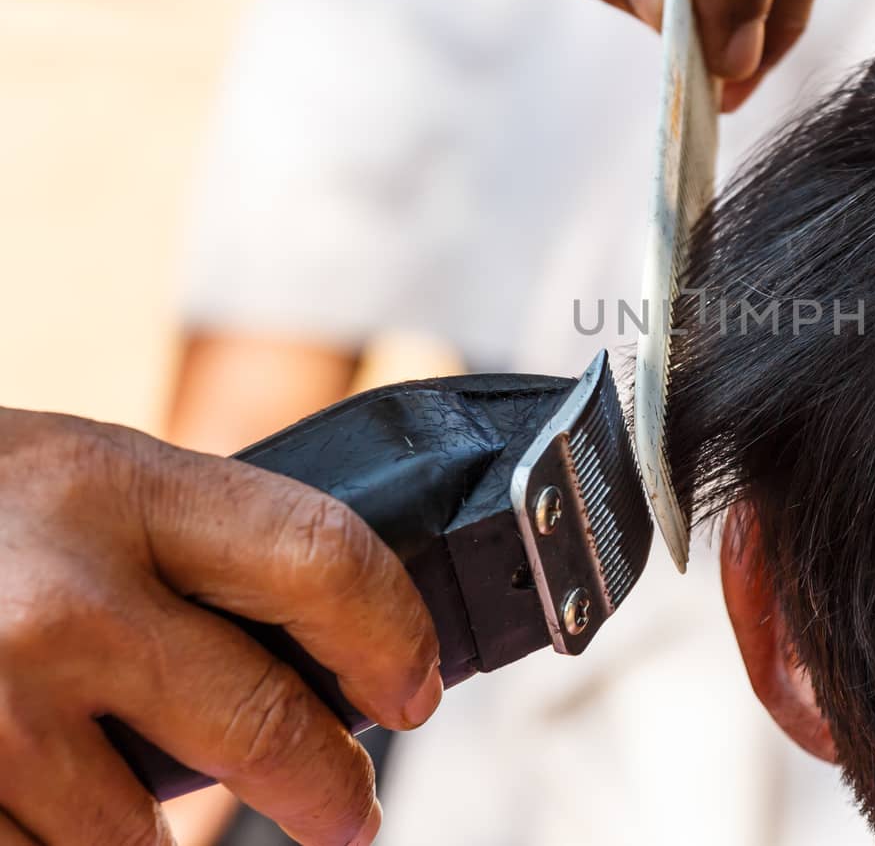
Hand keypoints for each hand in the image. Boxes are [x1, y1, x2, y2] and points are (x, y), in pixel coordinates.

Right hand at [0, 409, 441, 845]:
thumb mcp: (82, 478)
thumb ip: (192, 547)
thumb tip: (330, 647)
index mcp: (119, 487)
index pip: (323, 560)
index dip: (393, 637)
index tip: (413, 687)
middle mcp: (58, 597)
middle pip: (261, 723)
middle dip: (327, 785)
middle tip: (347, 808)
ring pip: (138, 832)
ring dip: (157, 830)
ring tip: (136, 786)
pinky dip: (57, 840)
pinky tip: (48, 797)